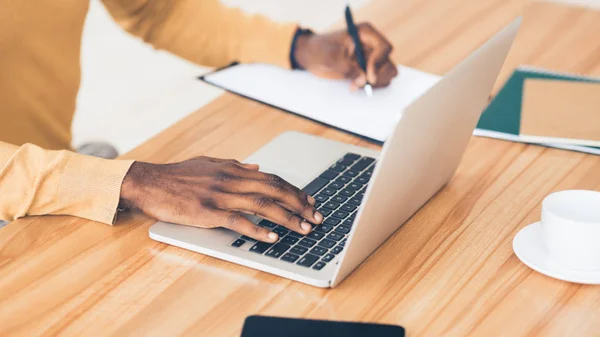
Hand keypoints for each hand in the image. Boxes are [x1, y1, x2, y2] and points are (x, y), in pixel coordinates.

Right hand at [119, 157, 322, 241]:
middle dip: (299, 204)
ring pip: (262, 205)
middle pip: (274, 190)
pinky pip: (238, 221)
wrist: (149, 183)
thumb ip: (234, 165)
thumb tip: (257, 168)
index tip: (309, 201)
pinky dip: (257, 229)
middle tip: (316, 217)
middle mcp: (230, 180)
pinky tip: (272, 237)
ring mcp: (220, 196)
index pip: (272, 179)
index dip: (294, 190)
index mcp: (233, 170)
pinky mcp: (207, 212)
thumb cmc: (178, 175)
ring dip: (286, 217)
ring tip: (303, 228)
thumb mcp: (209, 163)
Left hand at [293, 22, 397, 89]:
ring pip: (388, 73)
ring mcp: (372, 58)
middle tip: (359, 84)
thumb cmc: (319, 50)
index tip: (368, 76)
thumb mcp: (330, 58)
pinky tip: (355, 85)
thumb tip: (364, 80)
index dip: (379, 63)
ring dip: (375, 82)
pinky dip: (370, 86)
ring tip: (355, 85)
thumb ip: (347, 68)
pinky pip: (379, 80)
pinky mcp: (368, 69)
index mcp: (365, 33)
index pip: (384, 48)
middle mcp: (372, 45)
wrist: (311, 55)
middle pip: (388, 63)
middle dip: (376, 76)